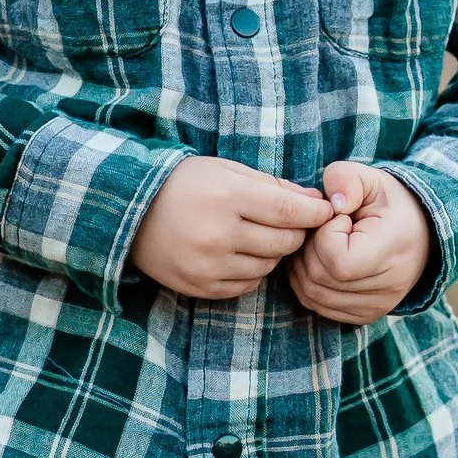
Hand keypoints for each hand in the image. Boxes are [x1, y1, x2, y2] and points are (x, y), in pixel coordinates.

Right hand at [130, 157, 332, 300]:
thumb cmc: (184, 184)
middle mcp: (218, 234)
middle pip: (284, 242)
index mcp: (227, 197)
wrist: (130, 213)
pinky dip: (252, 270)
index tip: (327, 209)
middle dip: (296, 232)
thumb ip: (271, 185)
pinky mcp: (201, 287)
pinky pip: (247, 284)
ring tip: (258, 234)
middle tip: (292, 222)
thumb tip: (314, 200)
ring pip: (269, 265)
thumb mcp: (226, 170)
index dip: (314, 211)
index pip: (289, 210)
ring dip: (273, 251)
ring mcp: (209, 265)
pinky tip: (239, 253)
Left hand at [288, 161, 432, 325]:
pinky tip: (322, 261)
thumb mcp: (371, 179)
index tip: (340, 218)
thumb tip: (333, 204)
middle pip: (318, 277)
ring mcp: (374, 307)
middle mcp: (387, 288)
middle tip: (327, 228)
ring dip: (304, 264)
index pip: (337, 259)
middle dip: (310, 247)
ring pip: (311, 293)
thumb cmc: (390, 205)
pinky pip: (315, 304)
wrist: (420, 234)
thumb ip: (346, 178)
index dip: (325, 233)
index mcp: (393, 250)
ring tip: (324, 242)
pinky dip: (308, 282)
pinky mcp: (362, 316)